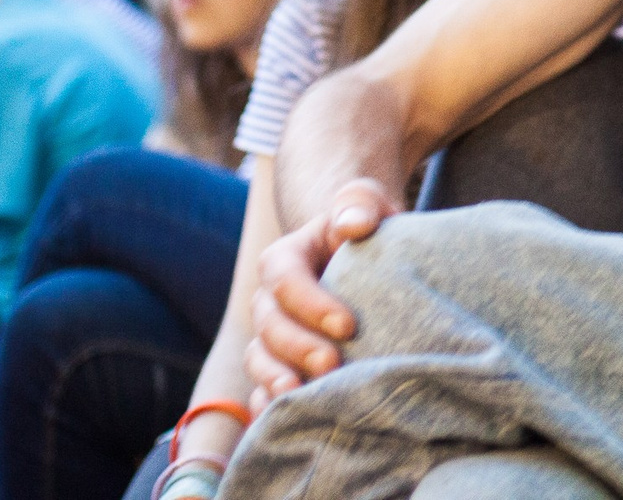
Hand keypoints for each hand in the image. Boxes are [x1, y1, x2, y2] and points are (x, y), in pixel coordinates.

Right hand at [245, 177, 400, 405]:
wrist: (358, 257)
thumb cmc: (363, 228)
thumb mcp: (363, 204)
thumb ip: (359, 203)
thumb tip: (355, 224)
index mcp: (285, 258)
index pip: (284, 278)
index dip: (311, 302)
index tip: (349, 324)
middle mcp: (269, 300)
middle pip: (269, 326)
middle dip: (297, 347)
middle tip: (333, 365)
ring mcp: (269, 336)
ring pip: (258, 360)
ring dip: (277, 380)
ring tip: (304, 397)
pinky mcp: (278, 365)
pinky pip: (261, 390)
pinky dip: (269, 407)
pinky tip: (290, 419)